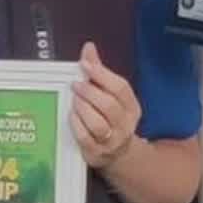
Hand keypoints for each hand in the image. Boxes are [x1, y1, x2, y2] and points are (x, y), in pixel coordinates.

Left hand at [72, 42, 145, 169]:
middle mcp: (124, 124)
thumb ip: (99, 71)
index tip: (85, 65)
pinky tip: (71, 115)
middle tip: (76, 84)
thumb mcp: (110, 95)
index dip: (102, 74)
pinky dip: (76, 124)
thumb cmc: (112, 119)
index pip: (121, 88)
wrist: (118, 154)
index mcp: (131, 107)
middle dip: (90, 92)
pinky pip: (85, 138)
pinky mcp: (96, 153)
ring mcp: (111, 141)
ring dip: (83, 108)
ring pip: (98, 124)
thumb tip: (88, 48)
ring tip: (74, 100)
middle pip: (109, 106)